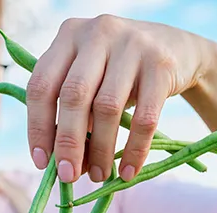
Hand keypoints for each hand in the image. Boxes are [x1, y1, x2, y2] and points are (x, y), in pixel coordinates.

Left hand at [26, 14, 216, 183]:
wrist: (179, 49)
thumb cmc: (122, 70)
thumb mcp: (92, 76)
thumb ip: (72, 109)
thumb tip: (61, 162)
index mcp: (69, 35)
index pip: (42, 84)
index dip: (38, 127)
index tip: (41, 163)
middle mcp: (98, 33)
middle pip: (73, 96)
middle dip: (68, 143)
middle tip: (68, 176)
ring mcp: (132, 45)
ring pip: (107, 107)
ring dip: (100, 149)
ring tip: (99, 175)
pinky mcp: (161, 63)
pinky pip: (145, 117)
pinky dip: (134, 150)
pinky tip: (127, 172)